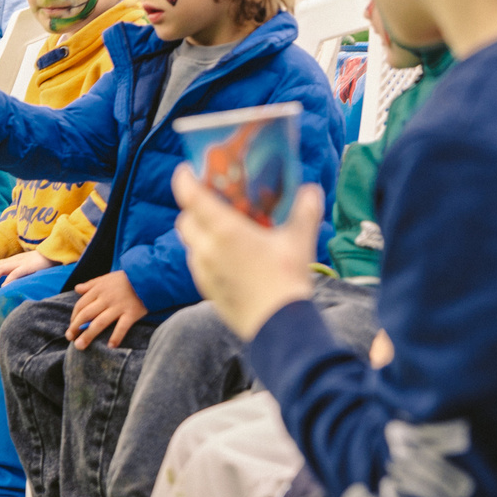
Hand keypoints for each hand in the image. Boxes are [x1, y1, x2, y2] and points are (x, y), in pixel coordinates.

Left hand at [0, 251, 49, 293]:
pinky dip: (8, 279)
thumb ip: (13, 274)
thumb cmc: (38, 264)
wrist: (52, 254)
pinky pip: (16, 272)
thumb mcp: (22, 268)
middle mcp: (11, 261)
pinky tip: (3, 287)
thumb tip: (5, 285)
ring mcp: (19, 263)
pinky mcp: (28, 266)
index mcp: (9, 262)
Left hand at [66, 272, 147, 349]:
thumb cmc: (126, 278)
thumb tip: (77, 289)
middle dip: (75, 328)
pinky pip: (122, 327)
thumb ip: (91, 284)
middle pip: (86, 315)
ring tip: (80, 346)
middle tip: (70, 339)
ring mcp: (119, 306)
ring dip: (88, 335)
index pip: (81, 305)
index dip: (74, 317)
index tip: (71, 327)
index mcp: (99, 289)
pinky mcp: (131, 313)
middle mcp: (106, 299)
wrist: (149, 276)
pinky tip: (110, 346)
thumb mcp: (107, 277)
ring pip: (99, 322)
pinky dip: (116, 337)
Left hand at [174, 167, 322, 339]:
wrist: (279, 326)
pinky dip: (205, 255)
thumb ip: (305, 211)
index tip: (187, 171)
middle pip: (185, 219)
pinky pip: (197, 264)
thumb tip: (312, 190)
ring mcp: (204, 271)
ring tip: (221, 230)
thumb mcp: (300, 241)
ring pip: (190, 243)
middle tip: (210, 201)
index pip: (190, 196)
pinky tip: (227, 258)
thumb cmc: (287, 281)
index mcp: (225, 230)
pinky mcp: (206, 289)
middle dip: (192, 207)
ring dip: (199, 233)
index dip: (184, 180)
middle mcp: (207, 248)